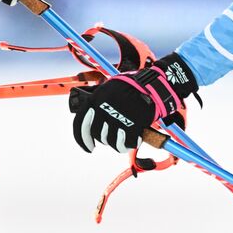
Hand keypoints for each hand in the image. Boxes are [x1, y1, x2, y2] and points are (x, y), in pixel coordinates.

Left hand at [68, 53, 198, 153]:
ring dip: (118, 143)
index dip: (82, 140)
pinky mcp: (133, 124)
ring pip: (111, 141)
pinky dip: (129, 144)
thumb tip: (89, 120)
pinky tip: (134, 139)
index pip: (80, 125)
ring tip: (125, 138)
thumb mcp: (109, 89)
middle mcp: (104, 108)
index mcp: (95, 99)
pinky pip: (127, 143)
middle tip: (114, 136)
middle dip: (105, 139)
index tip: (89, 147)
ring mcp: (118, 117)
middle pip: (98, 135)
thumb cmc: (131, 87)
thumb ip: (98, 103)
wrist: (152, 84)